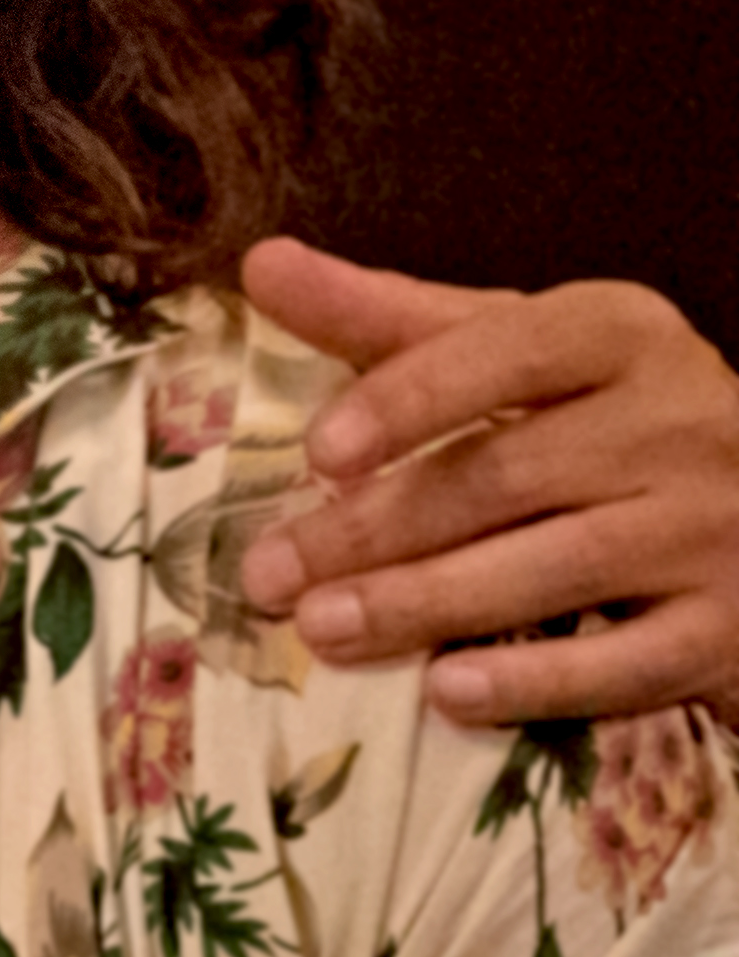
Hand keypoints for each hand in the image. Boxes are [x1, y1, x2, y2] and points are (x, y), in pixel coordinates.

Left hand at [236, 238, 738, 722]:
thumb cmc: (601, 414)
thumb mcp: (514, 346)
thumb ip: (391, 317)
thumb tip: (265, 264)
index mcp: (619, 334)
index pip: (505, 353)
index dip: (408, 399)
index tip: (317, 454)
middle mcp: (679, 421)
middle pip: (507, 476)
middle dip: (375, 529)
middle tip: (269, 574)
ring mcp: (714, 527)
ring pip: (556, 568)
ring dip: (427, 604)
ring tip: (322, 628)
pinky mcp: (731, 627)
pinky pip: (630, 661)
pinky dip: (536, 680)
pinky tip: (447, 692)